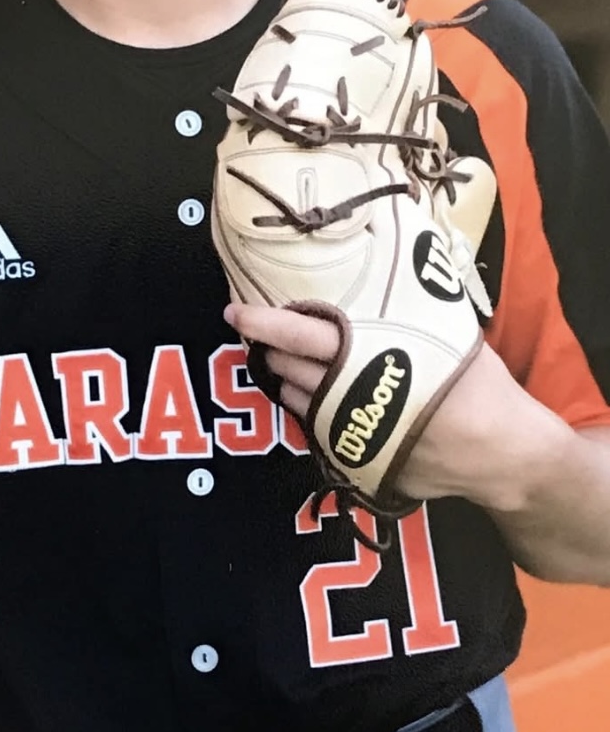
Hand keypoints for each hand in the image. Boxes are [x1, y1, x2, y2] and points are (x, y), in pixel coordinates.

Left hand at [223, 301, 555, 509]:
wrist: (497, 452)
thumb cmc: (477, 385)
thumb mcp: (446, 331)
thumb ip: (408, 310)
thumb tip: (397, 272)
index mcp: (368, 353)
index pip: (299, 331)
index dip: (262, 321)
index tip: (234, 311)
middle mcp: (348, 392)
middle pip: (288, 364)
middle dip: (273, 347)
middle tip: (269, 334)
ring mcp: (347, 430)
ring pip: (296, 398)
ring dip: (289, 379)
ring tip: (293, 364)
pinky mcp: (351, 459)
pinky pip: (315, 430)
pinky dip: (311, 410)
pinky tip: (321, 400)